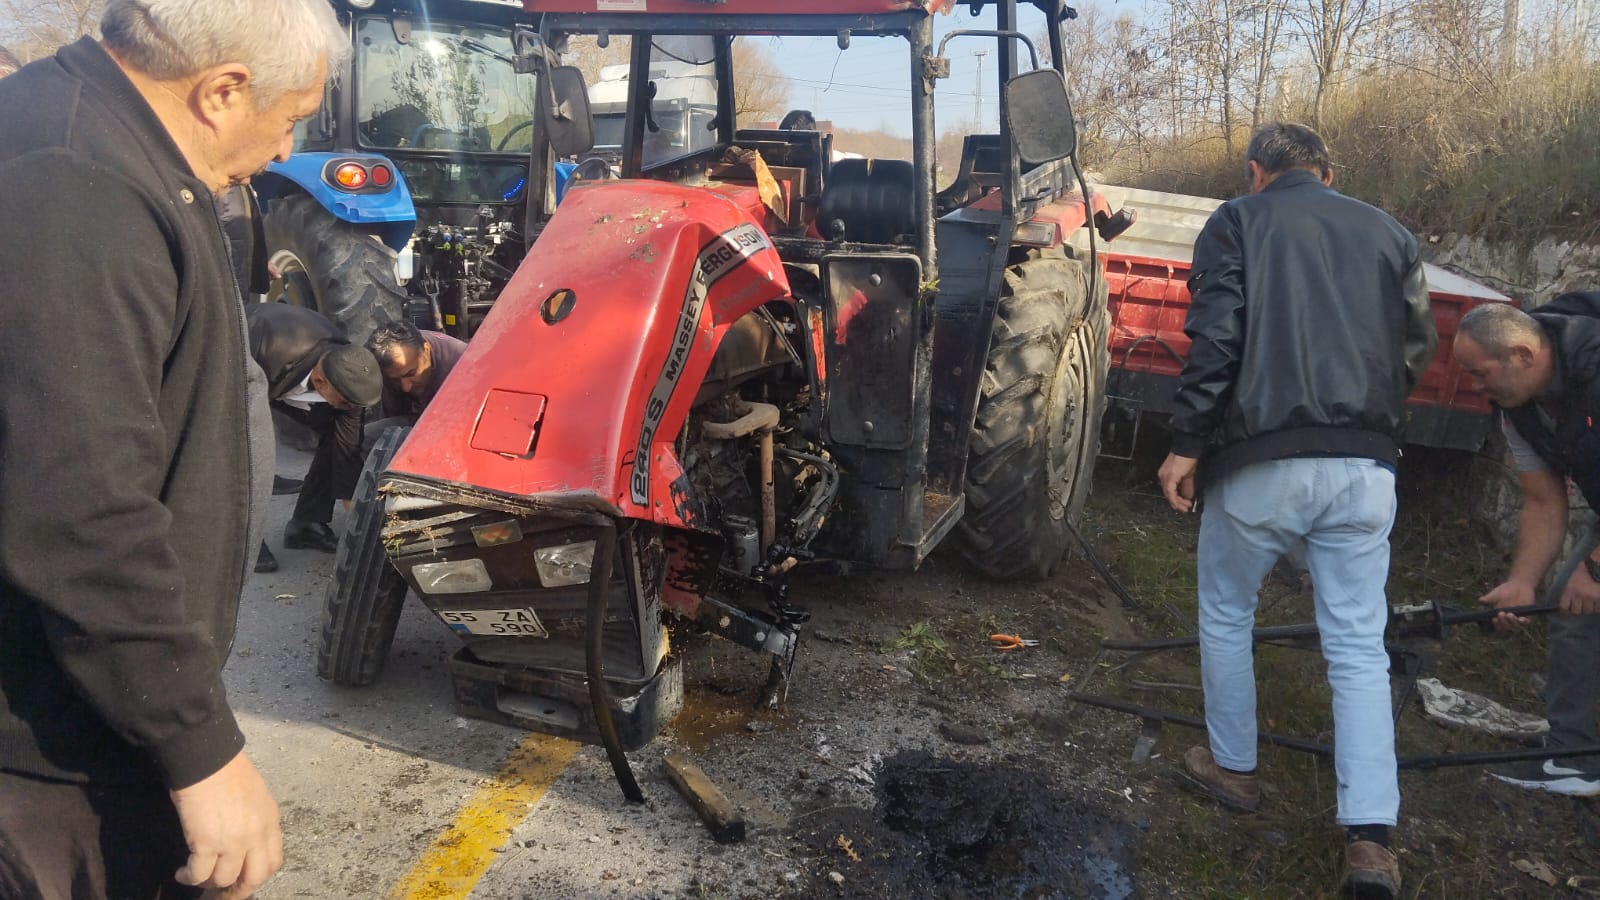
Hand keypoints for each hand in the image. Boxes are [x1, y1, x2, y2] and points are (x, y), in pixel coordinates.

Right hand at [169, 751, 281, 898]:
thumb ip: (255, 819)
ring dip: (208, 883)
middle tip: (221, 894)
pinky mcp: (207, 843)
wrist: (207, 759)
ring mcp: (234, 841)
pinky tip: (182, 873)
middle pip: (254, 878)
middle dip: (237, 891)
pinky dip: (189, 877)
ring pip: (224, 879)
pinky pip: (200, 874)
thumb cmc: (227, 770)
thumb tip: (245, 838)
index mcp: (270, 821)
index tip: (244, 881)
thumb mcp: (255, 795)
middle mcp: (256, 835)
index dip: (258, 875)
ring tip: (196, 878)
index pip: (274, 861)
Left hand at [1158, 453, 1198, 513]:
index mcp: (1165, 475)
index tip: (1183, 505)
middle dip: (1177, 503)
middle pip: (1168, 494)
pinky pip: (1170, 492)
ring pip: (1169, 494)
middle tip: (1184, 509)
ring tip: (1185, 507)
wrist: (1188, 448)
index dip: (1176, 500)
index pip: (1169, 491)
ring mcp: (1165, 477)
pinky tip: (1181, 503)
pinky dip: (1175, 499)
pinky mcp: (1169, 477)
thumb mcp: (1188, 476)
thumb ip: (1187, 487)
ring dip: (1178, 503)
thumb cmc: (1188, 458)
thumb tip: (1188, 497)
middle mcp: (1163, 476)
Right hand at [1479, 579, 1534, 630]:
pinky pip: (1526, 623)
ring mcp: (1518, 619)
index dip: (1496, 624)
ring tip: (1510, 614)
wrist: (1519, 585)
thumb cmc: (1505, 590)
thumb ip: (1489, 598)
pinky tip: (1521, 619)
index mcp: (1500, 617)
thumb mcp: (1496, 594)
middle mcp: (1509, 620)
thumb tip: (1480, 600)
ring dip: (1512, 622)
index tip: (1494, 619)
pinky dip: (1523, 622)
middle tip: (1501, 613)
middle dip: (1503, 622)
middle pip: (1506, 627)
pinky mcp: (1528, 616)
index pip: (1498, 625)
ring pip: (1515, 626)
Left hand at [1560, 562, 1599, 615]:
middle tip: (1581, 605)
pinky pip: (1598, 608)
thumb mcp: (1572, 579)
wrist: (1596, 566)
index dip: (1565, 611)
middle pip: (1577, 611)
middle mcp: (1579, 595)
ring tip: (1591, 602)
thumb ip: (1569, 591)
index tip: (1566, 612)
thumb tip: (1565, 605)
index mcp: (1570, 589)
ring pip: (1589, 611)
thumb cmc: (1583, 571)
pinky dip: (1598, 607)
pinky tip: (1597, 602)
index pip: (1564, 607)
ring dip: (1590, 608)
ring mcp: (1591, 597)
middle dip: (1579, 609)